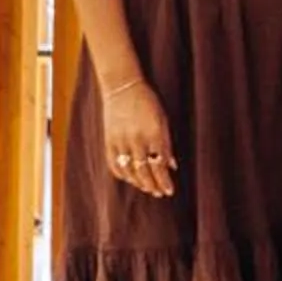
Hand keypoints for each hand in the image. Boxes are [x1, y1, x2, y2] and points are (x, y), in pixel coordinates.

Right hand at [101, 80, 177, 198]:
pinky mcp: (108, 140)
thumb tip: (172, 166)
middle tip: (159, 193)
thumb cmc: (147, 101)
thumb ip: (167, 144)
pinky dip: (123, 175)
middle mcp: (137, 139)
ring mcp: (120, 140)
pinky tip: (131, 179)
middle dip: (153, 185)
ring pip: (129, 171)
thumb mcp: (163, 119)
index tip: (169, 191)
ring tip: (148, 188)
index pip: (160, 165)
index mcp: (153, 133)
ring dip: (139, 183)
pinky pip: (114, 164)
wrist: (122, 87)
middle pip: (145, 171)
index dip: (165, 181)